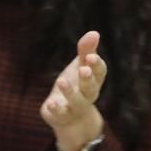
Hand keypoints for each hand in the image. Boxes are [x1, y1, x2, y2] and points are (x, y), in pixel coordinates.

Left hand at [42, 31, 107, 150]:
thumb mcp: (79, 66)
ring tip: (61, 81)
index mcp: (94, 81)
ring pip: (76, 101)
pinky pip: (60, 113)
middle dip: (88, 79)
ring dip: (70, 92)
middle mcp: (87, 95)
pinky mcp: (61, 115)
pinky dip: (56, 108)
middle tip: (83, 69)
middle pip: (91, 88)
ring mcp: (75, 107)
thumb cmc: (77, 85)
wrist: (70, 117)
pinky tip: (50, 102)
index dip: (96, 65)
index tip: (90, 56)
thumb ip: (86, 51)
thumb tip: (95, 32)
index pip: (100, 73)